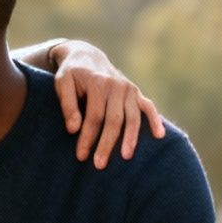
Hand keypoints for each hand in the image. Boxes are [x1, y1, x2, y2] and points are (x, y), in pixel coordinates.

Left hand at [47, 41, 164, 168]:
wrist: (87, 57)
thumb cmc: (71, 75)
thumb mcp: (62, 84)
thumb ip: (67, 105)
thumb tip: (74, 129)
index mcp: (98, 83)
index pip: (94, 117)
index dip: (88, 138)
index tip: (81, 156)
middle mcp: (117, 86)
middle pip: (114, 120)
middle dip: (107, 144)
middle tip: (99, 165)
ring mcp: (129, 89)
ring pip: (132, 118)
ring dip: (130, 138)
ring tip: (126, 157)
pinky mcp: (136, 92)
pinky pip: (148, 107)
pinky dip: (155, 120)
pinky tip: (159, 136)